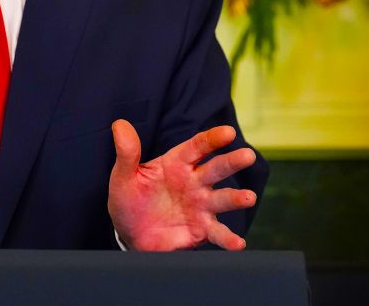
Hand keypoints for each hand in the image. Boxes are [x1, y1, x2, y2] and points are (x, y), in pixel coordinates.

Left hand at [107, 120, 256, 251]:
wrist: (129, 232)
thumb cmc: (129, 198)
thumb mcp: (123, 175)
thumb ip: (126, 152)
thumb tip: (119, 125)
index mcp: (177, 163)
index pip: (197, 146)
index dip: (212, 139)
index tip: (227, 132)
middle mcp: (194, 182)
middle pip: (216, 169)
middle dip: (232, 162)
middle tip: (247, 156)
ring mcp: (200, 206)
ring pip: (222, 199)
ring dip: (236, 199)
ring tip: (249, 198)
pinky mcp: (202, 229)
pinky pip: (217, 233)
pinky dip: (228, 239)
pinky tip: (238, 243)